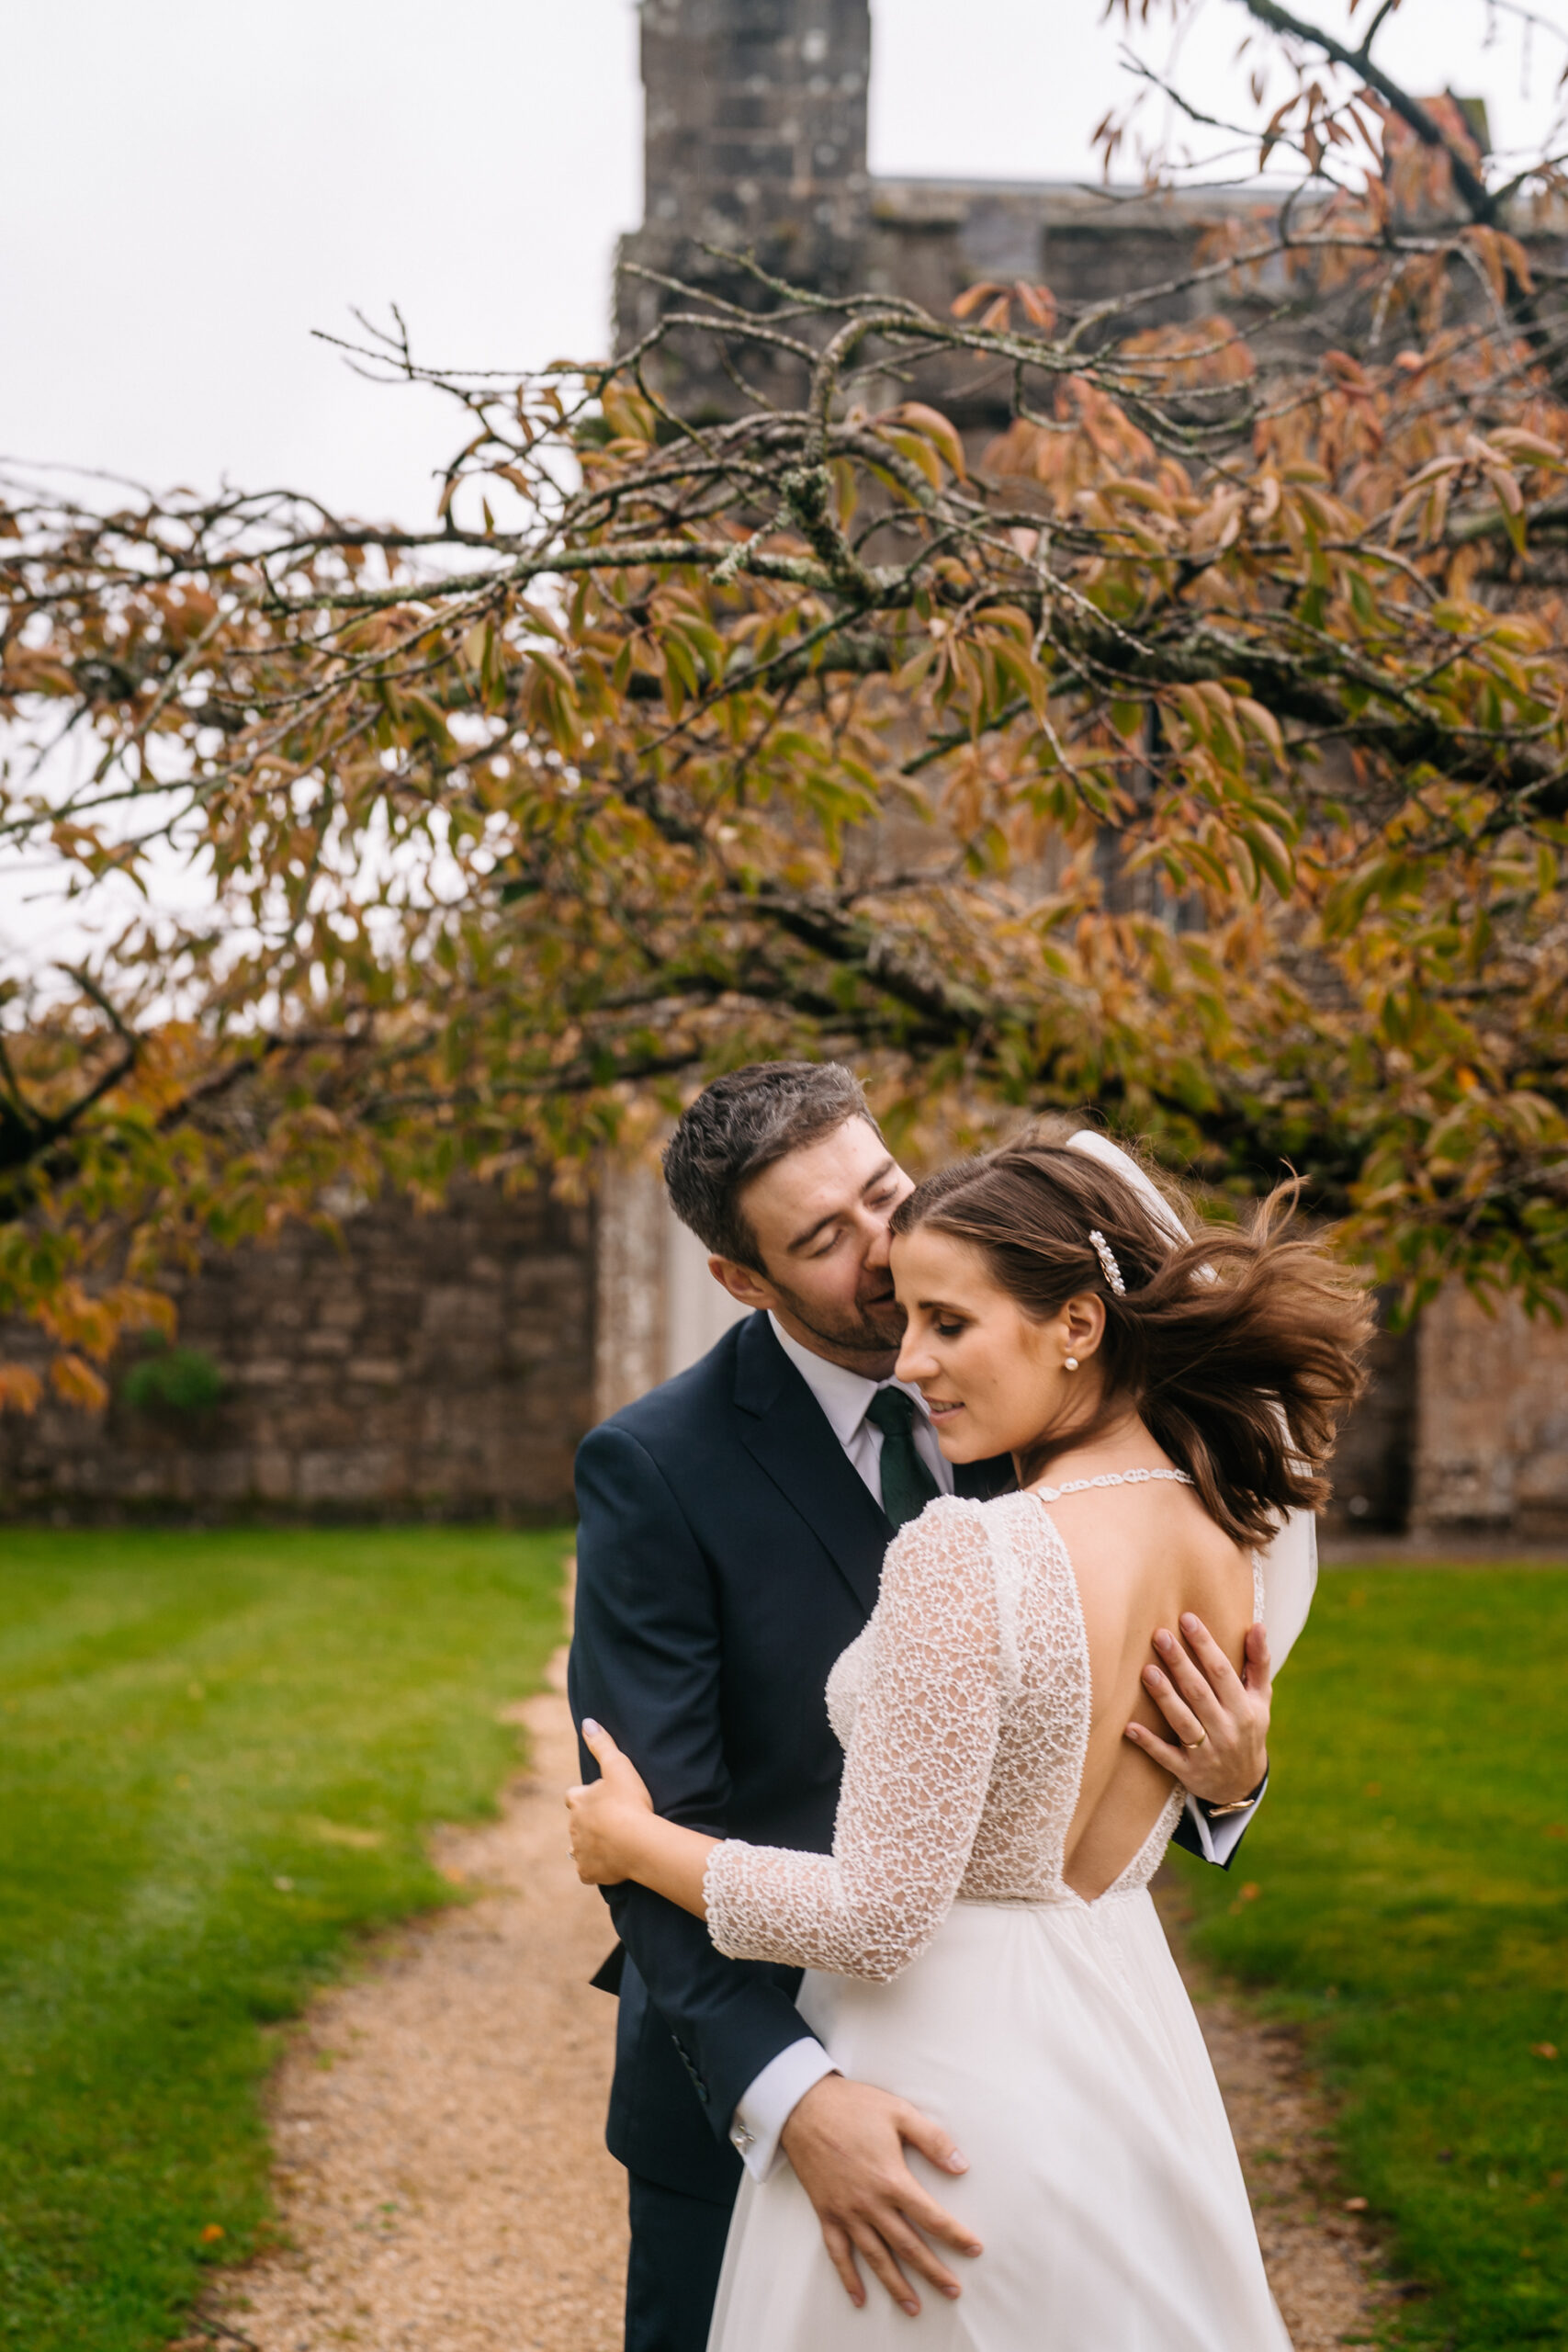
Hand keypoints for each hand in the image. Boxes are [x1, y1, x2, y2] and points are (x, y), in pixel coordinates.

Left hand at [566, 1719, 653, 1884]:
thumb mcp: (618, 1766)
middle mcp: (573, 1826)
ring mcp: (580, 1851)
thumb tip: (587, 1722)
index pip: (573, 1796)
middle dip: (589, 1822)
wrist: (637, 1841)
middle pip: (576, 1823)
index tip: (600, 1798)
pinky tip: (608, 1865)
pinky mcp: (588, 1872)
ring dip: (590, 1845)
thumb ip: (602, 1744)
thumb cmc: (629, 1801)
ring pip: (578, 1847)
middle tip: (611, 1821)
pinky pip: (587, 1871)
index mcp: (578, 1801)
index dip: (585, 1797)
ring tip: (610, 1843)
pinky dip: (594, 1869)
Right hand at [780, 2072, 980, 2317]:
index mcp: (892, 2180)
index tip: (974, 2249)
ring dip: (896, 2285)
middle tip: (953, 2291)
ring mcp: (846, 2213)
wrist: (804, 2107)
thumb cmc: (854, 2107)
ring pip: (876, 2258)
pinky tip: (859, 2297)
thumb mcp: (899, 2112)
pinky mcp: (826, 2214)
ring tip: (914, 2307)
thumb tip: (961, 2166)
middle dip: (933, 2272)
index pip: (932, 2217)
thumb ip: (932, 2140)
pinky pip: (838, 2254)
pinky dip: (848, 2278)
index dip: (955, 2236)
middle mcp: (870, 2204)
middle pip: (908, 2247)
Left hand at [1124, 1615, 1270, 1806]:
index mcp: (1244, 1709)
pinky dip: (1148, 1743)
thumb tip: (1258, 1626)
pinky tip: (1129, 1727)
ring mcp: (1207, 1753)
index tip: (1187, 1619)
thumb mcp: (1260, 1699)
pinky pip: (1166, 1756)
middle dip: (1179, 1663)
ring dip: (1165, 1697)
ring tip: (1146, 1671)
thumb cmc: (1248, 1728)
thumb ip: (1258, 1663)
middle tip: (1159, 1635)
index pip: (1223, 1672)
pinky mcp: (1188, 1772)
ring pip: (1183, 1722)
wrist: (1242, 1784)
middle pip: (1199, 1692)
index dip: (1205, 1645)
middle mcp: (1227, 1730)